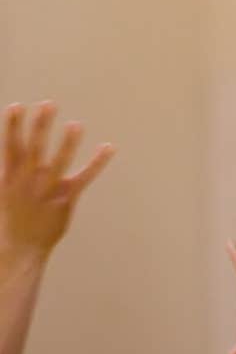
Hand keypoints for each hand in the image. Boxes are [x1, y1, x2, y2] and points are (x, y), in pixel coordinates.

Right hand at [0, 103, 114, 262]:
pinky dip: (97, 162)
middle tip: (49, 104)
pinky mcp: (66, 198)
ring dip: (67, 144)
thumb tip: (9, 148)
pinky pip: (84, 177)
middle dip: (40, 127)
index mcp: (11, 177)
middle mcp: (29, 181)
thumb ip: (7, 168)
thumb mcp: (2, 191)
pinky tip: (108, 147)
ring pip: (59, 162)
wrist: (19, 249)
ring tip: (75, 125)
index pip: (10, 147)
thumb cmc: (10, 216)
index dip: (12, 126)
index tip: (16, 106)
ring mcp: (47, 190)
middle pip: (35, 149)